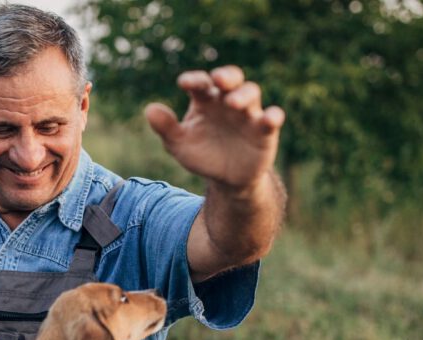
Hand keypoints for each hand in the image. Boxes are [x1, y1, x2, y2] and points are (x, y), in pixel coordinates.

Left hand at [145, 66, 283, 191]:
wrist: (226, 180)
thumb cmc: (202, 154)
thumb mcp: (179, 144)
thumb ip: (166, 127)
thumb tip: (149, 109)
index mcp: (205, 101)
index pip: (200, 84)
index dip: (194, 80)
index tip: (184, 83)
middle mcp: (227, 101)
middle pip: (231, 79)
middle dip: (226, 76)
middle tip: (218, 79)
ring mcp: (248, 114)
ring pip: (251, 93)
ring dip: (243, 95)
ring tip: (232, 103)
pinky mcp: (265, 130)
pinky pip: (272, 118)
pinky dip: (273, 116)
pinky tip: (270, 118)